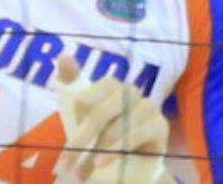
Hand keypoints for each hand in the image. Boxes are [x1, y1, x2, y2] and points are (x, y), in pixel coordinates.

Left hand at [54, 56, 169, 183]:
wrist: (131, 163)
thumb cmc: (102, 135)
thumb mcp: (80, 115)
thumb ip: (70, 83)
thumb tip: (63, 56)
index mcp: (109, 84)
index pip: (86, 97)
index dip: (74, 121)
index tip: (67, 137)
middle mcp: (129, 90)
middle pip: (101, 112)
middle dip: (83, 139)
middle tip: (67, 162)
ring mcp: (147, 106)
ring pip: (119, 125)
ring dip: (101, 148)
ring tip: (88, 166)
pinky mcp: (160, 124)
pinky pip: (137, 134)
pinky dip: (118, 149)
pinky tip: (104, 161)